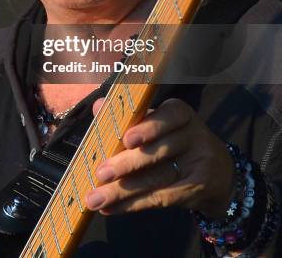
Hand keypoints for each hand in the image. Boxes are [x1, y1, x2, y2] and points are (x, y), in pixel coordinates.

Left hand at [85, 98, 233, 218]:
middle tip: (100, 173)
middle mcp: (193, 135)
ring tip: (96, 198)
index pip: (167, 117)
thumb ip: (128, 116)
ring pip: (157, 178)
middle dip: (126, 164)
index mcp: (180, 113)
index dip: (148, 128)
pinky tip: (111, 208)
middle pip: (158, 151)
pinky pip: (161, 198)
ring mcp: (198, 164)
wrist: (219, 173)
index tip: (127, 139)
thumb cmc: (176, 141)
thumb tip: (98, 105)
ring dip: (122, 190)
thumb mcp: (158, 124)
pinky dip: (133, 204)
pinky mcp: (197, 190)